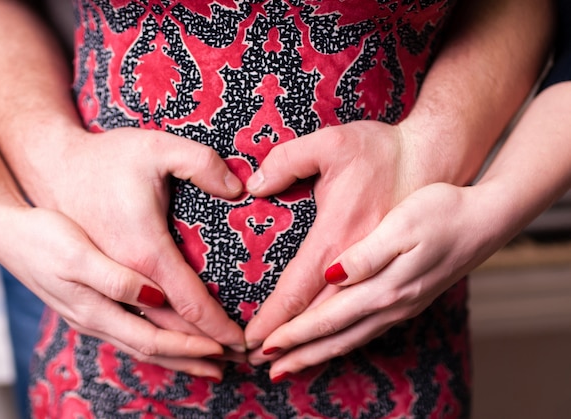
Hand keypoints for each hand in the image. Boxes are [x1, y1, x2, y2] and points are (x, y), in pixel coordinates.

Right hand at [0, 205, 229, 377]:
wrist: (6, 229)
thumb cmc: (42, 235)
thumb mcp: (77, 252)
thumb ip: (116, 278)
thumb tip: (156, 297)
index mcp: (100, 306)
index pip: (158, 336)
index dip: (197, 342)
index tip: (230, 345)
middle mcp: (98, 319)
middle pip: (155, 348)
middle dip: (195, 358)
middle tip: (232, 364)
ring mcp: (93, 315)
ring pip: (145, 343)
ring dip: (180, 354)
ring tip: (210, 361)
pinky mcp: (91, 305)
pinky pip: (133, 332)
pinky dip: (160, 340)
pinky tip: (171, 337)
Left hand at [249, 182, 499, 376]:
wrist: (485, 219)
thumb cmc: (441, 211)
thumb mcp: (402, 223)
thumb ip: (366, 254)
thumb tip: (332, 274)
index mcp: (380, 284)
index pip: (324, 316)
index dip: (291, 332)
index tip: (261, 344)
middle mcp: (389, 304)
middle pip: (334, 337)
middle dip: (297, 354)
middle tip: (264, 367)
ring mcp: (400, 306)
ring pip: (350, 340)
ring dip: (317, 355)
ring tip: (290, 366)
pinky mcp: (407, 300)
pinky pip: (365, 332)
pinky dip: (341, 344)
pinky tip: (332, 345)